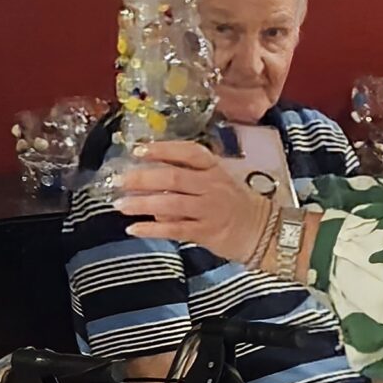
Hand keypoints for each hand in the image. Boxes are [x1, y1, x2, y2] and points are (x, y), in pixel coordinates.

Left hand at [122, 143, 271, 262]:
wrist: (263, 231)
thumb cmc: (234, 203)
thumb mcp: (216, 182)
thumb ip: (185, 179)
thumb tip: (149, 184)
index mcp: (213, 168)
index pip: (188, 152)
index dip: (162, 149)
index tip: (138, 149)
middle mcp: (211, 186)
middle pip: (174, 177)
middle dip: (143, 178)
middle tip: (119, 180)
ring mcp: (209, 210)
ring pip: (171, 204)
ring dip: (143, 204)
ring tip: (121, 205)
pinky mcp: (206, 233)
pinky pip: (175, 230)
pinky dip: (152, 229)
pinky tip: (134, 229)